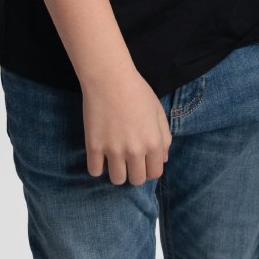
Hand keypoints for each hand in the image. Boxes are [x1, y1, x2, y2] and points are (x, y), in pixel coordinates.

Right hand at [81, 68, 171, 184]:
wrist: (110, 78)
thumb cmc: (137, 91)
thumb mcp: (158, 111)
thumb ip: (164, 137)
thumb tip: (162, 160)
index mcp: (153, 142)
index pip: (155, 173)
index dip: (150, 168)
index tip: (143, 161)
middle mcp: (135, 150)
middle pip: (136, 180)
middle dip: (134, 172)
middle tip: (128, 159)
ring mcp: (113, 150)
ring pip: (117, 180)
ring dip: (117, 171)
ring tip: (114, 157)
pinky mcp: (94, 147)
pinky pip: (95, 171)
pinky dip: (98, 166)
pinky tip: (100, 153)